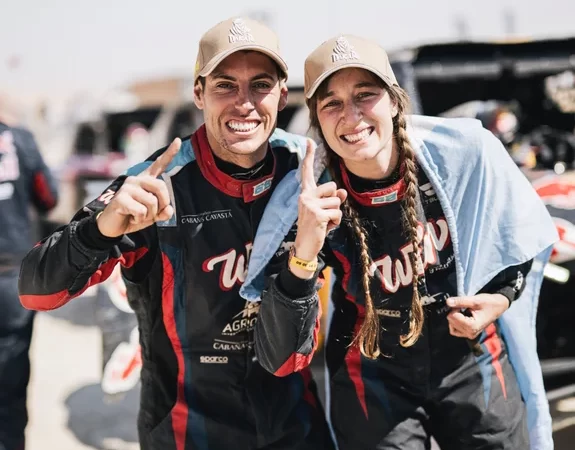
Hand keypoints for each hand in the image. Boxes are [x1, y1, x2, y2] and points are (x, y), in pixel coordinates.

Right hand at [96, 138, 180, 237]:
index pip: (160, 164)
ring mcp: (128, 187)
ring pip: (152, 202)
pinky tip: (130, 217)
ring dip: (149, 215)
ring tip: (138, 215)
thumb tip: (168, 210)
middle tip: (152, 214)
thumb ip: (164, 212)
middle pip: (161, 187)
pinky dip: (139, 219)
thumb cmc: (134, 216)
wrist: (112, 225)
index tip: (178, 140)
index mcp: (146, 180)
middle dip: (162, 204)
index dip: (170, 153)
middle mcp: (137, 179)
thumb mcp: (153, 215)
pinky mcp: (120, 197)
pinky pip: (141, 211)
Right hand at [293, 139, 346, 261]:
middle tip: (324, 216)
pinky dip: (335, 222)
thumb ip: (333, 199)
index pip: (307, 172)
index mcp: (306, 193)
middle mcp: (305, 196)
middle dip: (335, 203)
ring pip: (337, 201)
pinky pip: (337, 213)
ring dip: (335, 214)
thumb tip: (342, 192)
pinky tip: (325, 228)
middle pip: (333, 188)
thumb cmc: (316, 228)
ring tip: (325, 223)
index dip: (309, 156)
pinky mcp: (316, 214)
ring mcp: (309, 204)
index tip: (309, 141)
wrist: (305, 247)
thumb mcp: (325, 211)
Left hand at [446, 293, 509, 339]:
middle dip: (455, 312)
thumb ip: (460, 301)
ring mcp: (469, 334)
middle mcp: (470, 333)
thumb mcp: (475, 300)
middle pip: (451, 321)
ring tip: (464, 311)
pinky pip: (455, 330)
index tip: (462, 304)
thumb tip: (447, 302)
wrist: (498, 306)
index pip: (453, 317)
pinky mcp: (468, 333)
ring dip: (455, 317)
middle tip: (464, 307)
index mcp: (473, 326)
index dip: (455, 308)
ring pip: (452, 326)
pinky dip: (455, 323)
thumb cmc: (489, 303)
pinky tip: (462, 316)